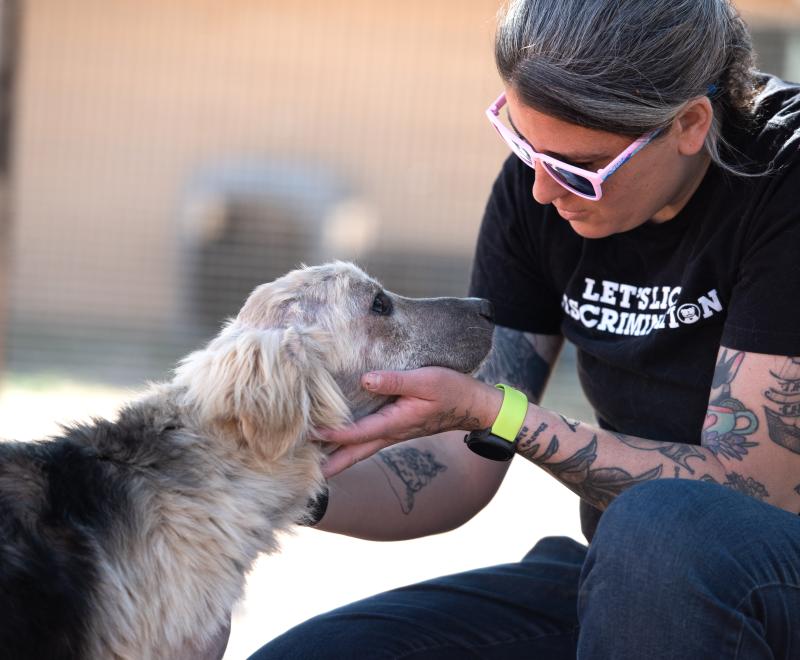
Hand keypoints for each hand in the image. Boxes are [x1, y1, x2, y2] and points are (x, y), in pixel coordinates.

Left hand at [320, 367, 501, 476]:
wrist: (473, 405)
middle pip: (353, 453)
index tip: (309, 435)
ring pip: (359, 450)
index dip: (332, 435)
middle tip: (303, 475)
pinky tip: (339, 443)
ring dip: (337, 457)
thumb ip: (396, 381)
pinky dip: (349, 446)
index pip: (357, 433)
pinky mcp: (396, 427)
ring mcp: (393, 433)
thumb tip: (366, 380)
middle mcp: (391, 433)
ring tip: (313, 463)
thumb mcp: (426, 380)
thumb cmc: (451, 390)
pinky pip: (367, 441)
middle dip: (329, 464)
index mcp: (395, 423)